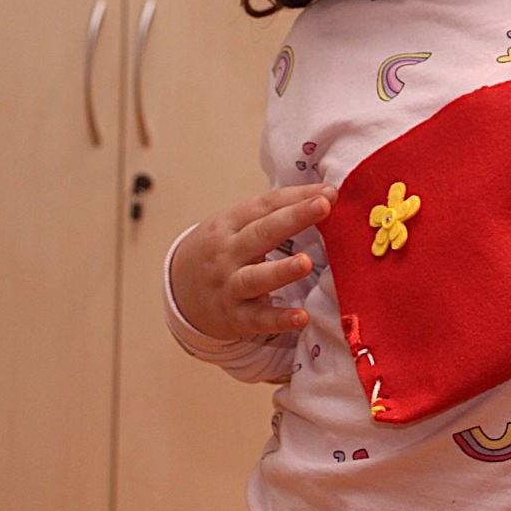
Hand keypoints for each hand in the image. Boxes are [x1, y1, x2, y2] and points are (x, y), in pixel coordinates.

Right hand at [170, 182, 335, 341]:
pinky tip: (302, 317)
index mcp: (230, 224)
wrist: (180, 291)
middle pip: (262, 233)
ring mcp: (230, 286)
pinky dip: (280, 319)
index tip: (330, 191)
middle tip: (323, 206)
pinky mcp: (235, 317)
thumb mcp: (235, 226)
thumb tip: (323, 195)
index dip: (298, 197)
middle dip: (294, 218)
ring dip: (282, 271)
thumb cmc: (221, 251)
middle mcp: (228, 253)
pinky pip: (259, 319)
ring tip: (306, 263)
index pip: (267, 205)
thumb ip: (272, 213)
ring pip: (256, 278)